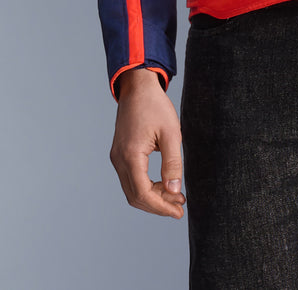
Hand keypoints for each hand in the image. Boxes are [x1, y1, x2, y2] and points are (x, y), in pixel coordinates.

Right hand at [109, 68, 185, 218]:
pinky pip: (130, 179)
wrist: (137, 87)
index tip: (179, 211)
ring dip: (152, 197)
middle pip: (135, 196)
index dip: (161, 206)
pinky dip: (146, 186)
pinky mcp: (120, 154)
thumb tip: (174, 190)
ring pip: (132, 190)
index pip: (143, 193)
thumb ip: (173, 163)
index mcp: (130, 155)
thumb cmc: (155, 106)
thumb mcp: (171, 133)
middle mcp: (119, 159)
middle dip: (158, 205)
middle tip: (179, 207)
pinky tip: (163, 184)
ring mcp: (117, 157)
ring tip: (175, 197)